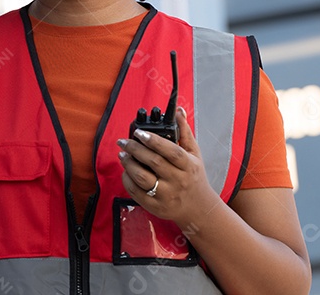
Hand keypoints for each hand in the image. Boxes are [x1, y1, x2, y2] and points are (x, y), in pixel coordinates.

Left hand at [117, 106, 220, 228]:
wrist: (197, 207)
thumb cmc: (194, 177)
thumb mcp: (194, 154)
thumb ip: (184, 132)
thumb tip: (178, 111)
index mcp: (188, 166)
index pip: (171, 151)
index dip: (154, 140)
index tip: (139, 132)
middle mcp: (178, 180)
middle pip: (153, 162)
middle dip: (135, 149)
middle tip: (123, 141)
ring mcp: (166, 195)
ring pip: (142, 177)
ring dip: (128, 164)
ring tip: (122, 154)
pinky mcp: (156, 206)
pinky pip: (136, 192)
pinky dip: (127, 180)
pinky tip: (125, 171)